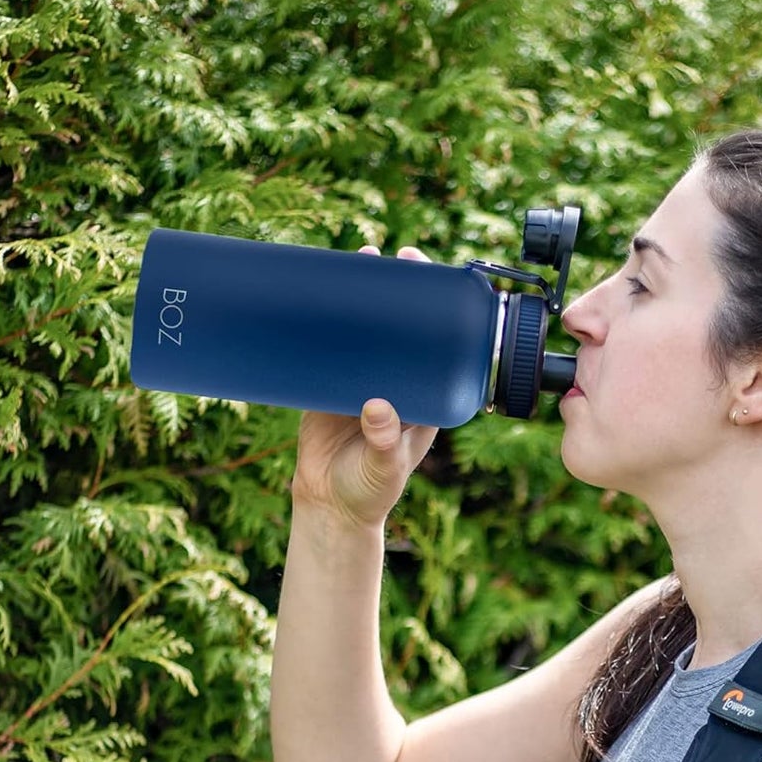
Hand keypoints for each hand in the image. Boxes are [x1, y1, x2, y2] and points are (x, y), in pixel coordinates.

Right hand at [292, 244, 440, 529]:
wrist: (329, 505)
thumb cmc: (369, 492)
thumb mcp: (382, 469)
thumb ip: (383, 442)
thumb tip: (376, 407)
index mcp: (424, 401)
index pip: (438, 350)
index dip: (439, 316)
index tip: (436, 284)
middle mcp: (398, 384)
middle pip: (403, 330)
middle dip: (402, 293)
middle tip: (398, 257)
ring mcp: (364, 380)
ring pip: (368, 331)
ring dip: (364, 297)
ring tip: (361, 257)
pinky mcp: (329, 382)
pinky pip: (332, 345)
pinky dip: (327, 320)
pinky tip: (322, 291)